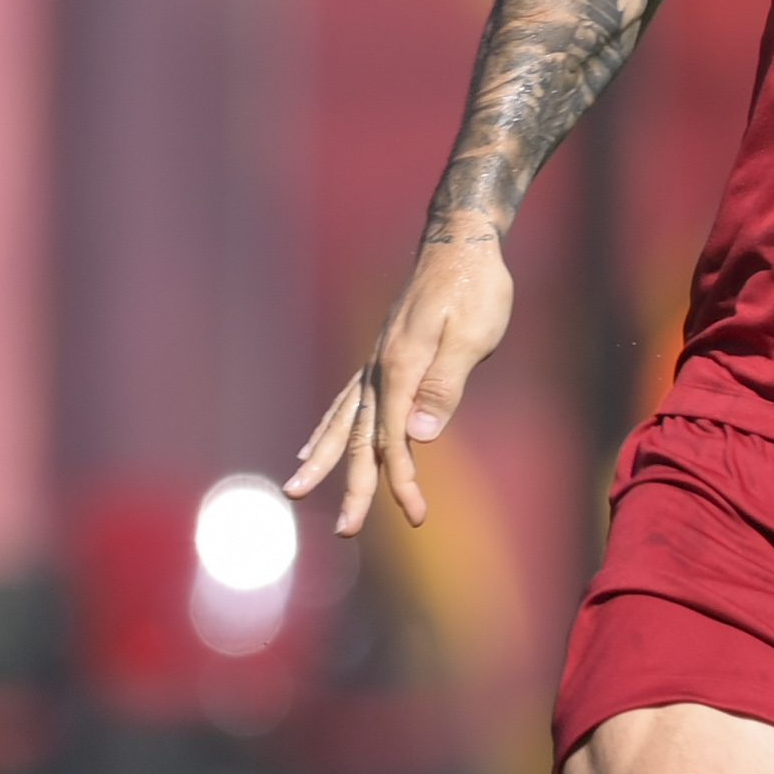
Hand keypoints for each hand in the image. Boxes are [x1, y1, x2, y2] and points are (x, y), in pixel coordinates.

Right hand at [284, 236, 514, 534]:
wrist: (461, 242)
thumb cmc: (475, 287)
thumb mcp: (472, 334)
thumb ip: (444, 386)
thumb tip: (415, 436)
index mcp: (401, 368)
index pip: (393, 438)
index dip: (402, 480)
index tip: (415, 515)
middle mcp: (378, 368)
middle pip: (358, 438)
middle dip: (354, 487)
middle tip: (346, 531)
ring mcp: (375, 362)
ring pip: (342, 421)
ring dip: (322, 459)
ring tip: (298, 489)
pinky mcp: (381, 357)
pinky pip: (345, 402)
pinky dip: (327, 428)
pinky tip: (311, 445)